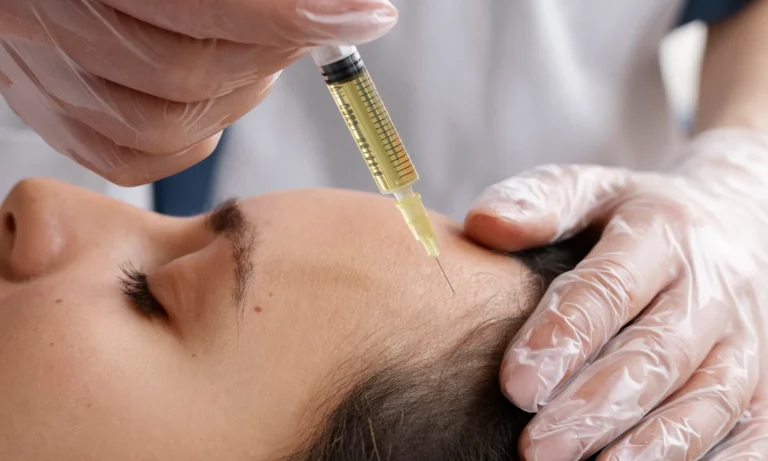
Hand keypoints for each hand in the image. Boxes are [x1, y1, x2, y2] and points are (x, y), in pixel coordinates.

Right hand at [0, 0, 395, 184]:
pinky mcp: (57, 118)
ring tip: (263, 53)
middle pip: (188, 72)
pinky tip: (219, 96)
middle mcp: (46, 23)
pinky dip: (195, 136)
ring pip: (166, 125)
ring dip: (240, 94)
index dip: (291, 17)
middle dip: (274, 53)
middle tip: (319, 21)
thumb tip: (340, 6)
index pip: (197, 5)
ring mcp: (46, 80)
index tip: (366, 15)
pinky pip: (137, 158)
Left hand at [465, 128, 767, 459]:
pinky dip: (718, 460)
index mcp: (662, 232)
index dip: (565, 336)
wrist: (731, 223)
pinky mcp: (764, 381)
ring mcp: (746, 339)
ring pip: (709, 399)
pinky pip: (755, 430)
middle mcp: (712, 288)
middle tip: (537, 447)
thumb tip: (481, 224)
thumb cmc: (636, 216)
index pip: (611, 287)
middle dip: (597, 406)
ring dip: (654, 445)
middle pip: (658, 354)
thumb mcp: (591, 190)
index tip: (515, 384)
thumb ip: (539, 202)